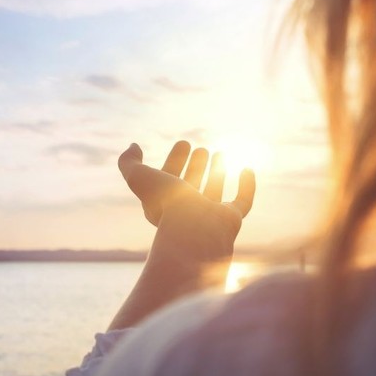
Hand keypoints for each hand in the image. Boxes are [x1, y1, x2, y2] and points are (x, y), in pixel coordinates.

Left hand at [107, 140, 255, 329]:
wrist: (194, 232)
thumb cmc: (166, 205)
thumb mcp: (138, 178)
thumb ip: (128, 162)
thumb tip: (134, 146)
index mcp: (165, 204)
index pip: (170, 179)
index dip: (175, 160)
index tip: (183, 143)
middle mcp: (188, 211)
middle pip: (192, 185)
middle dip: (196, 166)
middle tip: (201, 149)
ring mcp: (210, 217)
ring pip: (214, 191)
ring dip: (217, 172)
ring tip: (220, 153)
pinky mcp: (231, 220)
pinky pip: (242, 202)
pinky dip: (247, 185)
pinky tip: (247, 168)